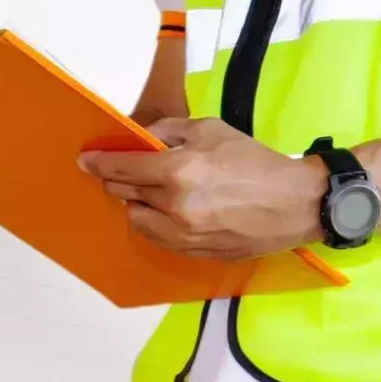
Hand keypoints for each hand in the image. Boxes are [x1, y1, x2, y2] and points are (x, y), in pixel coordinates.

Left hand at [79, 118, 325, 259]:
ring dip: (136, 204)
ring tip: (151, 192)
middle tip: (124, 172)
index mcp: (178, 169)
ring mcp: (182, 234)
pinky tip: (167, 212)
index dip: (99, 163)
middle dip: (118, 181)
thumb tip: (144, 137)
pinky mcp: (192, 252)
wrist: (295, 204)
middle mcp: (174, 205)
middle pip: (125, 194)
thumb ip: (171, 130)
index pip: (122, 168)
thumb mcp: (212, 129)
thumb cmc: (256, 161)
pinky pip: (157, 238)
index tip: (85, 161)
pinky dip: (154, 223)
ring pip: (136, 219)